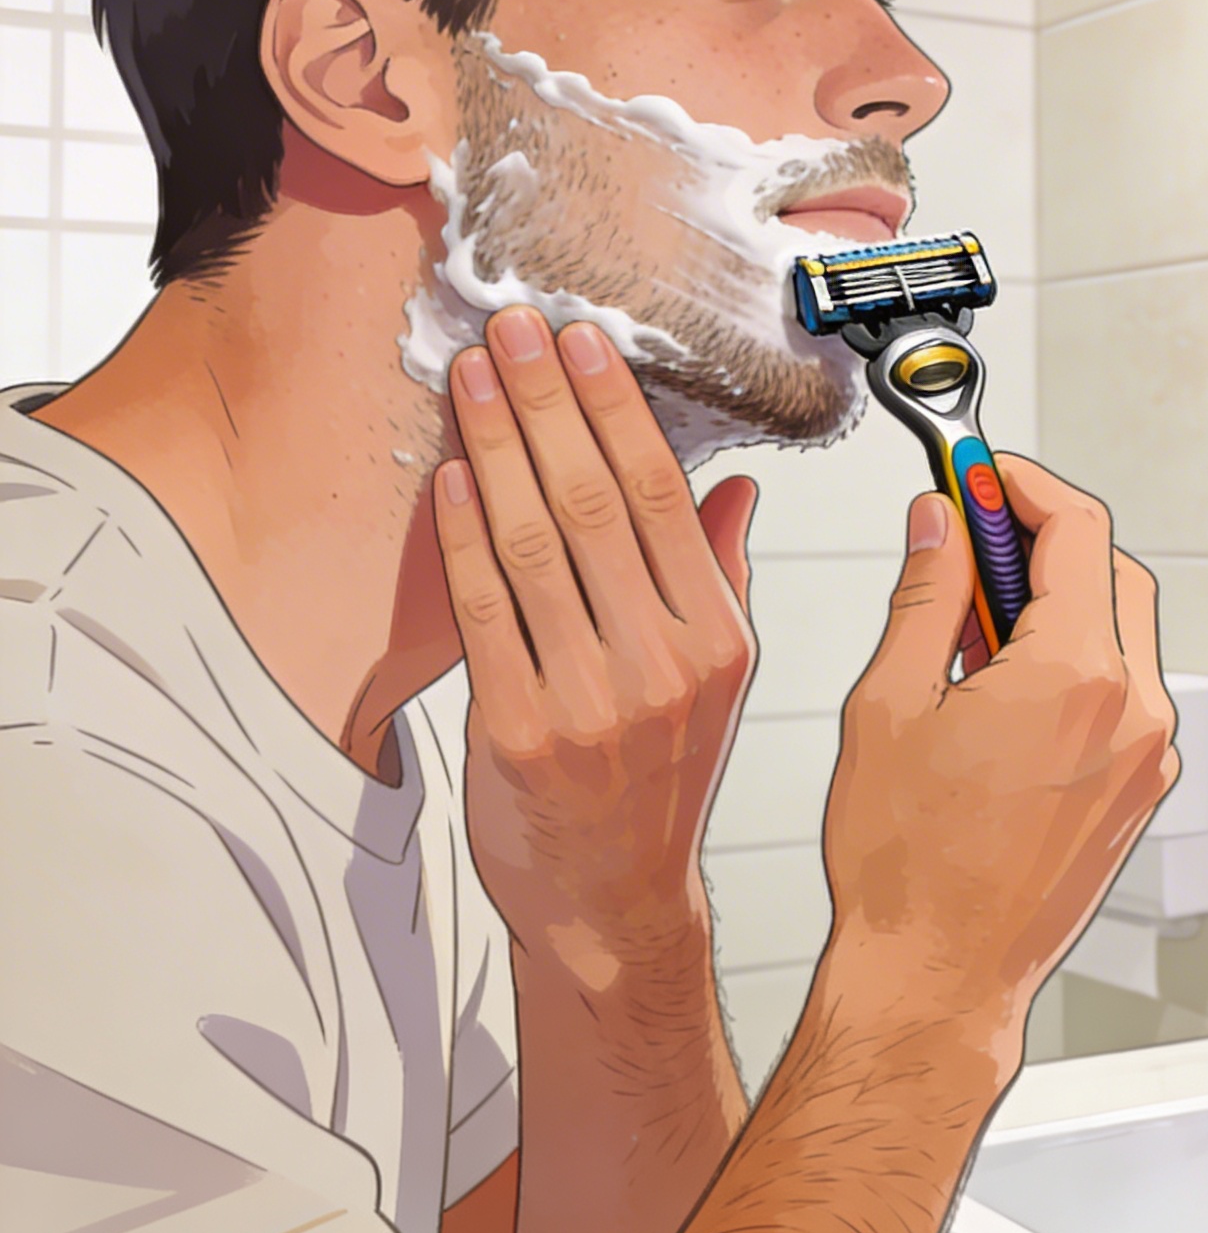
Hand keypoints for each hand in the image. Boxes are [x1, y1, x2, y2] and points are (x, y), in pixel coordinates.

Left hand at [433, 307, 757, 969]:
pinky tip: (451, 477)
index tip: (583, 342)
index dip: (616, 410)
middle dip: (546, 402)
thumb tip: (731, 489)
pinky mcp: (516, 732)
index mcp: (717, 640)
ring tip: (472, 379)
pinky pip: (483, 610)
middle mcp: (660, 666)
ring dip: (495, 446)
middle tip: (512, 329)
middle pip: (594, 504)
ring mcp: (588, 701)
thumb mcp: (717, 681)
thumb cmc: (657, 784)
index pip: (663, 498)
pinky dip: (461, 535)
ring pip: (533, 544)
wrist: (610, 903)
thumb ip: (719, 577)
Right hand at [817, 454, 1177, 1046]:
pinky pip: (1120, 696)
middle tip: (970, 540)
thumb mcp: (890, 704)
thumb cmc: (906, 869)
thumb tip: (939, 525)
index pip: (1077, 529)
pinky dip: (1072, 667)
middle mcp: (1134, 712)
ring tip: (969, 634)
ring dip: (1056, 608)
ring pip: (1121, 635)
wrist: (937, 980)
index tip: (980, 474)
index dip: (1022, 486)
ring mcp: (1147, 757)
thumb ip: (926, 595)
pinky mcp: (1140, 792)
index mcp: (1077, 677)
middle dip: (1042, 542)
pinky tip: (1000, 693)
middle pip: (1112, 573)